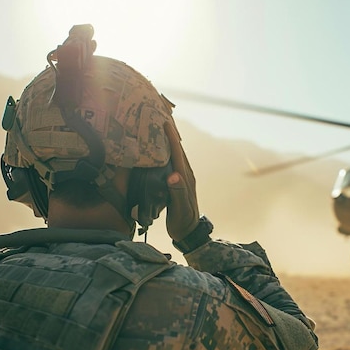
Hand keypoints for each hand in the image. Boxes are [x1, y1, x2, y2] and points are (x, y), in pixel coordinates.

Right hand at [163, 120, 199, 240]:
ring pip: (175, 155)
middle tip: (161, 117)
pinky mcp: (178, 183)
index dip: (171, 138)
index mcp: (185, 178)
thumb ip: (178, 192)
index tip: (165, 123)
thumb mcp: (180, 209)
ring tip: (159, 128)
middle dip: (170, 133)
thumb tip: (173, 175)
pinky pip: (172, 163)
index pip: (177, 154)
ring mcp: (182, 179)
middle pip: (178, 150)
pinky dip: (166, 153)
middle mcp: (185, 175)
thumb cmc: (183, 222)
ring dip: (168, 141)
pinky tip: (159, 151)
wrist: (189, 233)